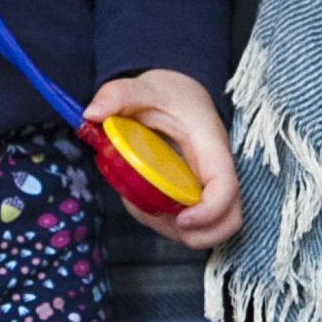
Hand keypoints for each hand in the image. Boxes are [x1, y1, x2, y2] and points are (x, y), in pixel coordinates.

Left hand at [84, 70, 241, 248]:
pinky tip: (145, 202)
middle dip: (198, 234)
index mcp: (210, 144)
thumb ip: (119, 94)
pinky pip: (192, 224)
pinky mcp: (196, 195)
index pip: (226, 187)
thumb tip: (93, 112)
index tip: (181, 218)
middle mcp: (215, 170)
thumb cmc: (170, 92)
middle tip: (164, 220)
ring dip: (177, 231)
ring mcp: (208, 185)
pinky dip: (168, 225)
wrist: (181, 92)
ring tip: (145, 206)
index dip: (209, 212)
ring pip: (209, 228)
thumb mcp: (144, 87)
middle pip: (229, 219)